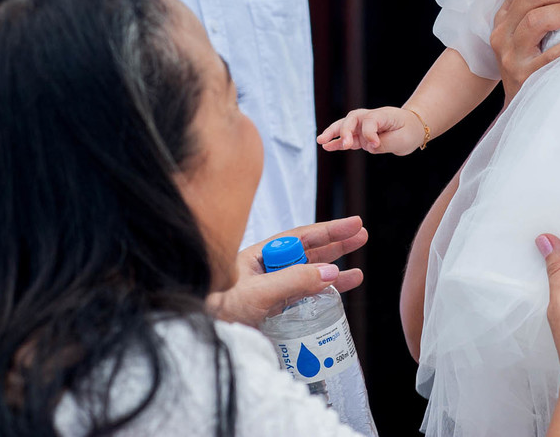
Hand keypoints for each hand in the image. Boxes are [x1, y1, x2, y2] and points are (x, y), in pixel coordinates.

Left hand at [206, 216, 368, 326]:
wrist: (197, 335)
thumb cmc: (216, 310)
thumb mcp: (256, 294)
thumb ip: (293, 281)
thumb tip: (330, 271)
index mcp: (259, 257)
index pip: (301, 238)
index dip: (329, 230)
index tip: (352, 225)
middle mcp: (267, 270)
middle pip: (308, 252)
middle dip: (336, 244)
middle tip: (361, 236)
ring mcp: (271, 291)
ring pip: (309, 275)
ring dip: (334, 272)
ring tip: (358, 270)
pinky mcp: (273, 312)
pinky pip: (304, 298)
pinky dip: (323, 295)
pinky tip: (338, 294)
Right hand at [317, 107, 423, 154]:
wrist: (412, 127)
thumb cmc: (409, 131)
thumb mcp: (403, 139)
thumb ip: (385, 143)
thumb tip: (368, 146)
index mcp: (383, 115)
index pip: (370, 121)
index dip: (370, 134)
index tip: (375, 145)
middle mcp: (370, 117)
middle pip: (352, 119)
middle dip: (346, 131)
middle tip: (345, 144)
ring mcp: (363, 126)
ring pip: (345, 126)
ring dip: (333, 133)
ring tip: (321, 140)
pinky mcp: (361, 135)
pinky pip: (346, 138)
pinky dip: (336, 142)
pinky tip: (325, 146)